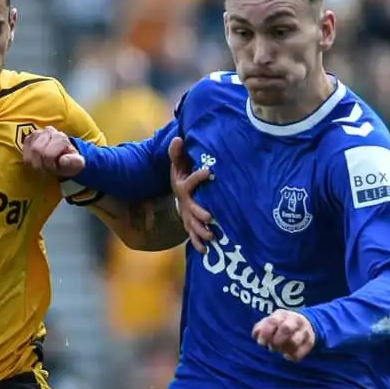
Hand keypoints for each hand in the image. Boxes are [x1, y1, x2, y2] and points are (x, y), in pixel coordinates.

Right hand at [21, 126, 84, 177]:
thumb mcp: (76, 164)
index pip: (48, 154)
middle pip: (36, 150)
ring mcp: (38, 133)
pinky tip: (35, 161)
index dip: (49, 165)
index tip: (54, 169)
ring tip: (42, 166)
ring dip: (34, 162)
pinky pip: (24, 149)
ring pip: (30, 150)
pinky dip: (28, 159)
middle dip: (40, 164)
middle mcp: (49, 131)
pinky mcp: (30, 138)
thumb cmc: (68, 161)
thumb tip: (63, 160)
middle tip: (46, 169)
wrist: (63, 156)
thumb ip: (74, 162)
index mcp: (61, 138)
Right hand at [168, 135, 213, 251]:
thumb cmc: (182, 175)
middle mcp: (184, 203)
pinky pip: (192, 235)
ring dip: (201, 231)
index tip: (209, 171)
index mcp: (182, 186)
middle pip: (191, 209)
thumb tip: (178, 138)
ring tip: (212, 236)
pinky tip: (206, 250)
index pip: (190, 182)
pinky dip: (198, 244)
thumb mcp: (178, 163)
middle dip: (199, 213)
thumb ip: (177, 153)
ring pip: (192, 225)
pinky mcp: (190, 224)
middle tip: (210, 217)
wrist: (178, 193)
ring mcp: (187, 215)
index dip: (198, 176)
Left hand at [252, 309, 316, 361]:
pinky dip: (291, 356)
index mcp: (282, 314)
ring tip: (280, 349)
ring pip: (294, 342)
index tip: (261, 343)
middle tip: (272, 347)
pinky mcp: (310, 342)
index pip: (273, 321)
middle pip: (286, 329)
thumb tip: (256, 335)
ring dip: (284, 349)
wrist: (306, 322)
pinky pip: (299, 353)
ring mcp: (304, 331)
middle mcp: (295, 320)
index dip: (265, 333)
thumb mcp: (271, 321)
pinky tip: (287, 354)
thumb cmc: (281, 324)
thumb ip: (260, 327)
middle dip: (276, 341)